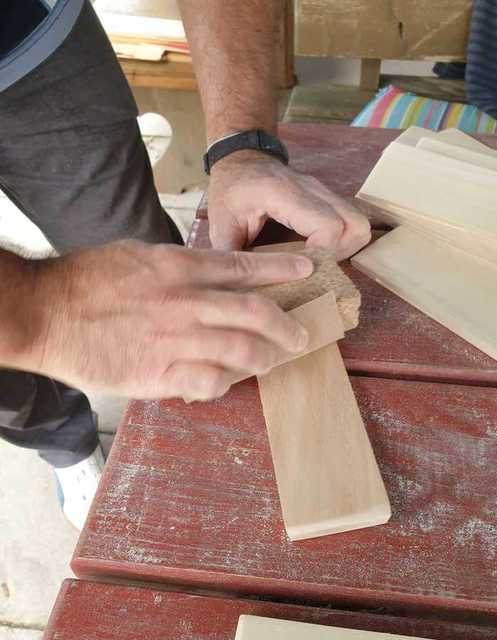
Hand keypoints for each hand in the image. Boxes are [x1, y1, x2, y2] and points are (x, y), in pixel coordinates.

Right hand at [21, 241, 312, 400]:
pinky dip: (225, 383)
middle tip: (300, 335)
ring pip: (241, 351)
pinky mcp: (159, 375)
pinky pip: (209, 383)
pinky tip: (227, 382)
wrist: (47, 313)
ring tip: (272, 361)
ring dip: (264, 358)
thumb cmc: (88, 281)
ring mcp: (175, 340)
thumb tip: (213, 276)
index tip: (307, 270)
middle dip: (287, 326)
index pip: (244, 267)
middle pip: (255, 313)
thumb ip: (179, 267)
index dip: (281, 269)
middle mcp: (185, 302)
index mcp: (179, 267)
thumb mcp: (138, 255)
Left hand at [208, 151, 370, 259]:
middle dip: (339, 255)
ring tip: (318, 263)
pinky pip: (350, 222)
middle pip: (354, 226)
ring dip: (345, 249)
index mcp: (285, 194)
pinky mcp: (328, 199)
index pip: (328, 226)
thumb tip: (242, 291)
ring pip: (358, 224)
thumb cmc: (230, 189)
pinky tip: (317, 252)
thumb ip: (233, 258)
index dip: (323, 255)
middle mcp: (313, 190)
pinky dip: (342, 241)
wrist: (241, 158)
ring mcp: (324, 192)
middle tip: (314, 269)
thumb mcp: (221, 224)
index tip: (303, 271)